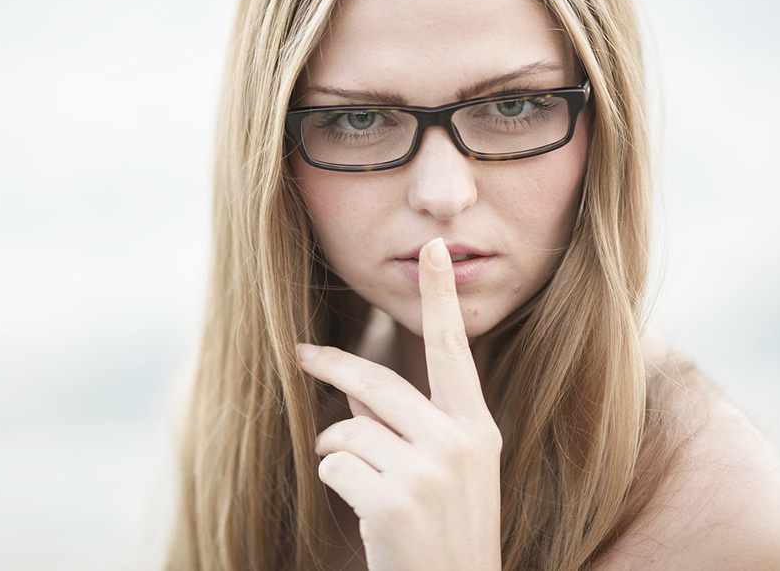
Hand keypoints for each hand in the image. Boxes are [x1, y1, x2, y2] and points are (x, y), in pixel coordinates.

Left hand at [296, 237, 502, 570]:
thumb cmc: (446, 532)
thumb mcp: (445, 471)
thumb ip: (406, 422)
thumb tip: (353, 384)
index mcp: (478, 429)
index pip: (453, 352)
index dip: (440, 298)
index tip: (434, 248)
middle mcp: (459, 443)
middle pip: (376, 382)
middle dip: (331, 365)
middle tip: (301, 354)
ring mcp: (427, 473)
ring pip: (347, 428)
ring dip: (334, 447)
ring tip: (357, 479)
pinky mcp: (392, 502)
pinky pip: (334, 464)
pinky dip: (333, 479)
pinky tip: (362, 508)